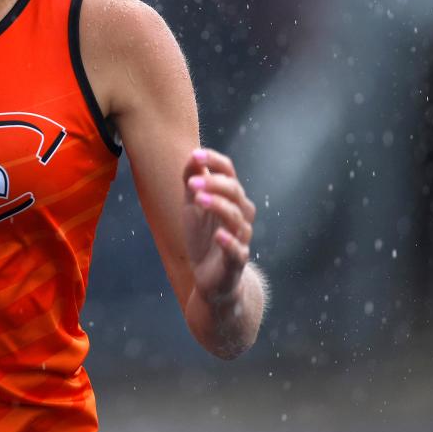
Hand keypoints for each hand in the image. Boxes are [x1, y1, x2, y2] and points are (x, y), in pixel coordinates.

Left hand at [182, 147, 254, 304]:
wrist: (209, 276)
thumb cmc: (203, 236)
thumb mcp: (192, 205)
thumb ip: (192, 181)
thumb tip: (193, 156)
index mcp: (231, 197)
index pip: (229, 172)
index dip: (214, 161)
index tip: (195, 155)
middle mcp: (240, 214)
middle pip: (234, 191)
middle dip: (213, 184)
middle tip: (191, 184)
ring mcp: (241, 237)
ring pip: (236, 217)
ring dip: (218, 205)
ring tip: (199, 200)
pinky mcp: (237, 260)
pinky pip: (237, 249)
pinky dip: (229, 242)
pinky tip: (218, 235)